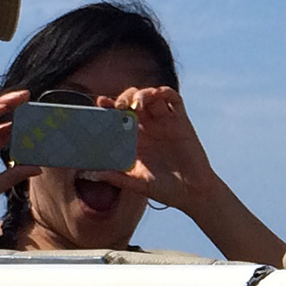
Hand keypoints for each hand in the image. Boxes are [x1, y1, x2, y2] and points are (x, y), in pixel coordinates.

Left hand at [111, 85, 285, 266]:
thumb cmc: (165, 190)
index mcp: (135, 139)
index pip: (118, 116)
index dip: (109, 107)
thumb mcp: (138, 184)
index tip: (101, 103)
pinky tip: (158, 95)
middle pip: (132, 101)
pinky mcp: (181, 121)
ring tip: (137, 104)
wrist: (192, 193)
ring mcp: (165, 123)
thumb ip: (117, 178)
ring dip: (142, 94)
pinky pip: (174, 100)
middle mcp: (148, 128)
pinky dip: (165, 92)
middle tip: (121, 106)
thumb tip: (93, 173)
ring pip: (151, 96)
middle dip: (125, 98)